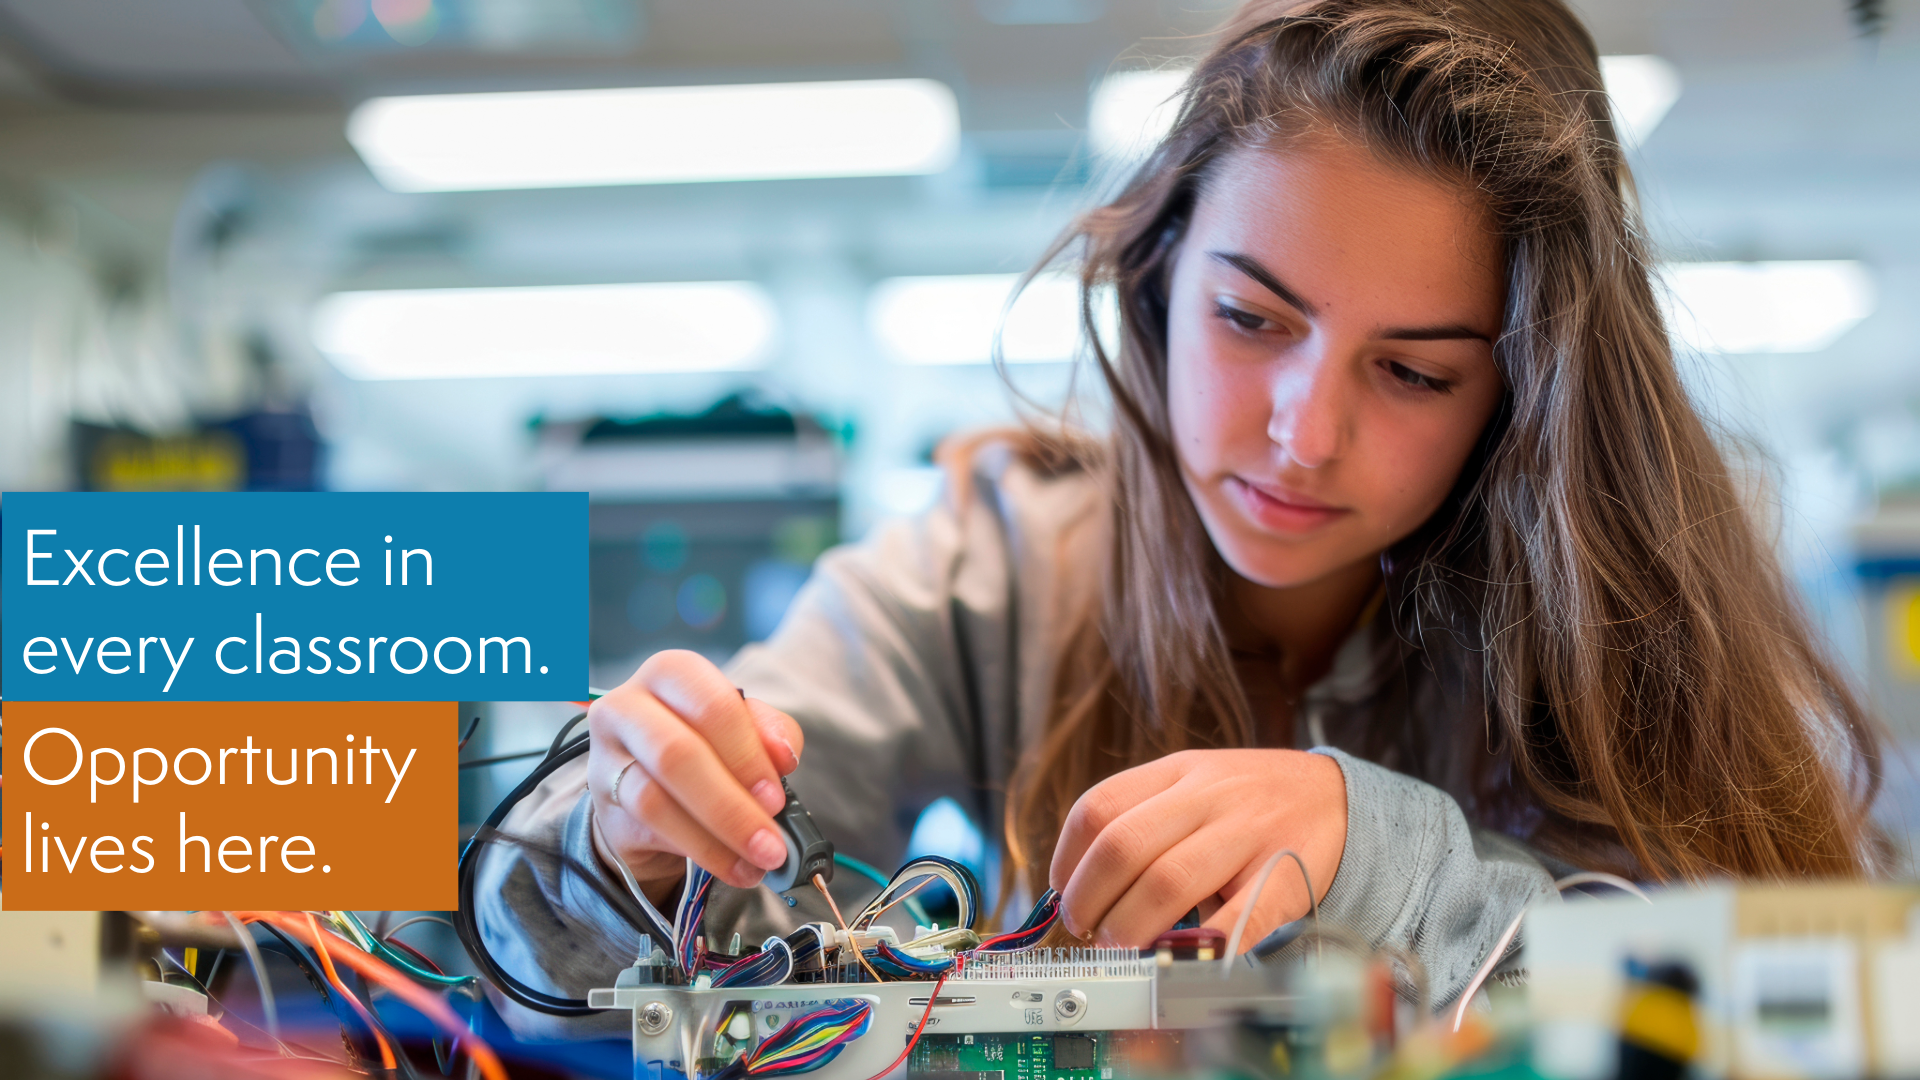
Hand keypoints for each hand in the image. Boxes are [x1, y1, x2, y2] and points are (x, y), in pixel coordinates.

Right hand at [588, 650, 804, 894]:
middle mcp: (628, 705)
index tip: (776, 795)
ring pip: (656, 799)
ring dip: (717, 836)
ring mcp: (607, 754)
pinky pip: (651, 829)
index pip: (711, 705)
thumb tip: (783, 757)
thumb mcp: (745, 728)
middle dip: (733, 804)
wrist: (651, 784)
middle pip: (678, 753)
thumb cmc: (706, 743)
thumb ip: (771, 733)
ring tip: (759, 859)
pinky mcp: (604, 800)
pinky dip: (702, 851)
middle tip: (771, 839)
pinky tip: (735, 866)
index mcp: (672, 673)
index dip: (747, 753)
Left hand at [1049, 749, 1345, 950]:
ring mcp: (1249, 833)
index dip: (1066, 858)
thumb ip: (1144, 822)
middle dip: (1090, 899)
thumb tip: (1081, 889)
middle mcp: (1209, 796)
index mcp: (1177, 772)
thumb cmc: (1250, 802)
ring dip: (1130, 927)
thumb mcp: (1195, 785)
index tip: (1062, 892)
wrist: (1336, 798)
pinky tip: (1180, 961)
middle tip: (1087, 929)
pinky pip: (1236, 919)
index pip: (1097, 807)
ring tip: (1122, 945)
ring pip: (1167, 882)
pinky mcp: (1285, 877)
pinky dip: (1201, 949)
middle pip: (1123, 846)